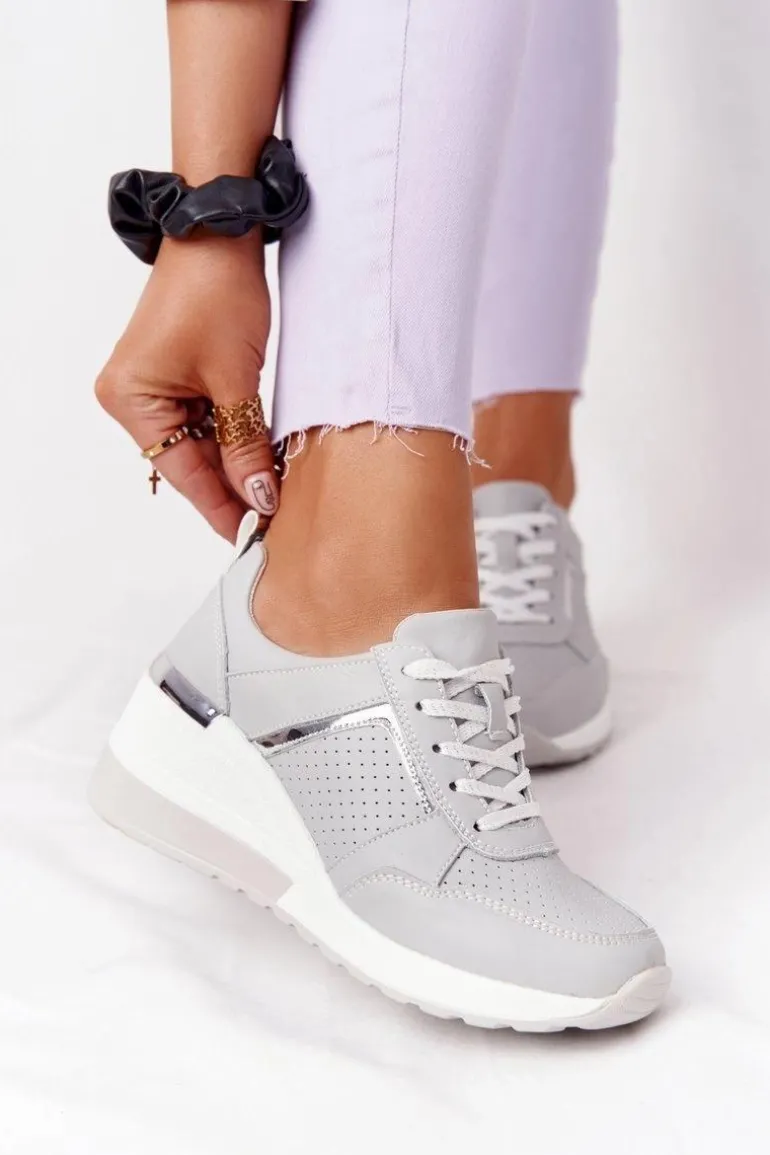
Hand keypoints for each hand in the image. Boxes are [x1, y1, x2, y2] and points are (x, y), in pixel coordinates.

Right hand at [96, 234, 278, 541]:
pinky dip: (232, 437)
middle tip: (272, 521)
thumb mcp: (236, 380)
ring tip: (273, 494)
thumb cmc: (217, 292)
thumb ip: (245, 445)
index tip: (251, 537)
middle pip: (188, 461)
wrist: (219, 231)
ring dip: (235, 463)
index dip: (220, 507)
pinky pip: (203, 421)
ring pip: (199, 445)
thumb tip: (259, 499)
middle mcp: (132, 398)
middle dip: (232, 487)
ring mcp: (152, 387)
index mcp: (132, 400)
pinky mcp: (174, 376)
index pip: (182, 472)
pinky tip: (260, 460)